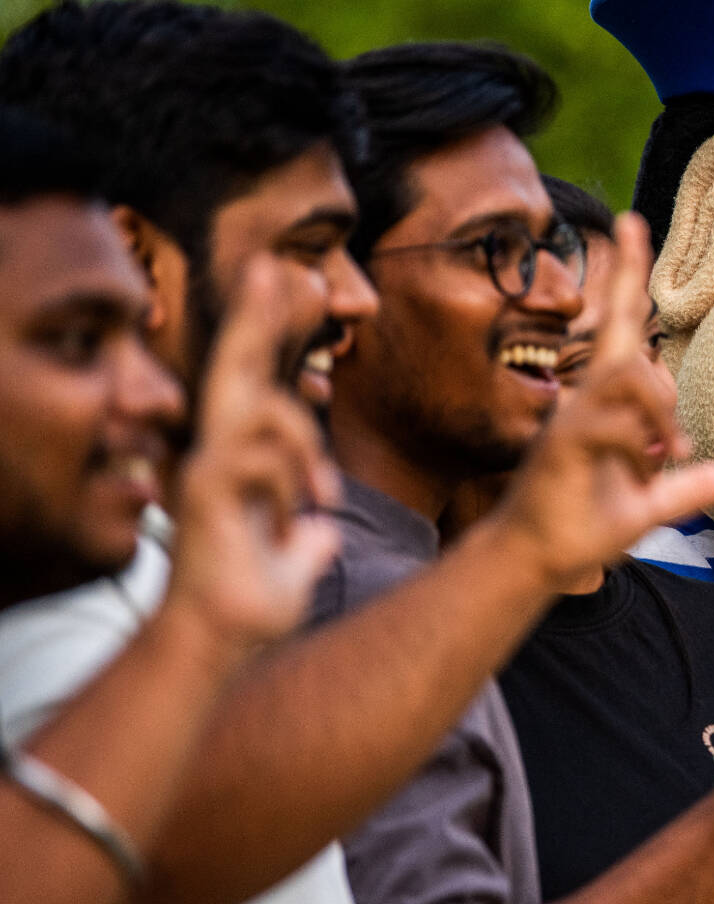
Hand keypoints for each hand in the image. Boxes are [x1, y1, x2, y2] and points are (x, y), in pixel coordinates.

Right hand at [165, 261, 342, 648]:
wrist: (225, 638)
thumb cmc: (251, 601)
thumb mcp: (295, 559)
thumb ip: (306, 539)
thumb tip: (321, 533)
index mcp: (240, 460)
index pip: (255, 386)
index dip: (266, 336)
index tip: (284, 282)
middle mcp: (215, 454)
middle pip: (235, 370)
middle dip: (255, 317)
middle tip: (273, 264)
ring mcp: (205, 469)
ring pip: (265, 415)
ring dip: (305, 454)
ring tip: (321, 500)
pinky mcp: (202, 492)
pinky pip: (258, 459)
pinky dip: (286, 487)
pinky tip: (288, 521)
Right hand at [494, 211, 713, 588]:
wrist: (539, 559)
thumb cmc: (585, 524)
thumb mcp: (650, 507)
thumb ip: (688, 489)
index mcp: (604, 402)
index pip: (618, 327)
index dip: (626, 276)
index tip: (634, 221)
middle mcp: (584, 400)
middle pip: (622, 341)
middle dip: (641, 322)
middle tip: (668, 418)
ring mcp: (571, 419)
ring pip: (623, 376)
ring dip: (656, 411)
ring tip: (667, 454)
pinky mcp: (562, 446)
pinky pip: (606, 423)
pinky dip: (634, 443)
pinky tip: (643, 469)